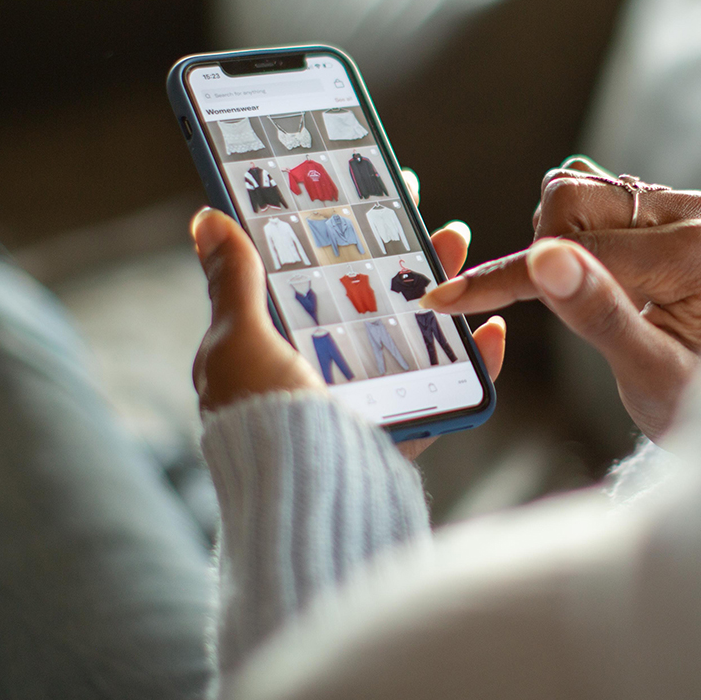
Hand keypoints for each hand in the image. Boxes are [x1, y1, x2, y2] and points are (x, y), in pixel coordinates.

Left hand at [191, 171, 505, 460]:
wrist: (305, 505)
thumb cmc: (261, 421)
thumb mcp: (238, 343)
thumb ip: (235, 284)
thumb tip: (208, 217)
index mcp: (277, 346)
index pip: (313, 273)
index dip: (341, 232)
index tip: (370, 194)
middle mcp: (321, 370)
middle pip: (372, 298)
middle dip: (403, 254)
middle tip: (428, 217)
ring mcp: (366, 398)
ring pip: (413, 333)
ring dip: (442, 289)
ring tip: (460, 247)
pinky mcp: (402, 428)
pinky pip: (447, 389)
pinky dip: (474, 361)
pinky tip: (492, 330)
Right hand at [421, 157, 700, 439]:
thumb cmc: (687, 396)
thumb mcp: (646, 372)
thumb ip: (599, 315)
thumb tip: (545, 260)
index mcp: (695, 251)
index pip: (578, 251)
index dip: (509, 279)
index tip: (447, 299)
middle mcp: (688, 212)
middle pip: (568, 199)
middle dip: (542, 256)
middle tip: (565, 309)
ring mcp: (670, 203)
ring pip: (567, 190)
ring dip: (551, 244)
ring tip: (584, 298)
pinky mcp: (651, 205)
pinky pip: (577, 196)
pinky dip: (559, 236)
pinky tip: (584, 277)